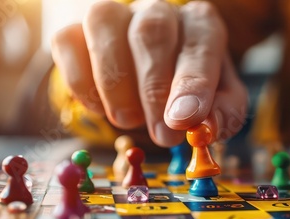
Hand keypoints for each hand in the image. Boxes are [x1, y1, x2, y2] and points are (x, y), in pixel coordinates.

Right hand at [51, 0, 247, 146]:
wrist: (140, 69)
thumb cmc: (184, 86)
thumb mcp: (216, 100)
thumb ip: (221, 113)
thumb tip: (207, 129)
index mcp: (199, 24)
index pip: (201, 43)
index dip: (192, 83)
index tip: (183, 120)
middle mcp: (158, 10)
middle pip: (152, 33)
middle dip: (154, 91)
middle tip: (161, 135)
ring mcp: (114, 14)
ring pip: (105, 28)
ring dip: (116, 86)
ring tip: (129, 121)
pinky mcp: (74, 27)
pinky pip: (68, 45)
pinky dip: (82, 84)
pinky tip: (102, 106)